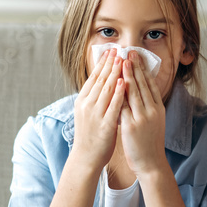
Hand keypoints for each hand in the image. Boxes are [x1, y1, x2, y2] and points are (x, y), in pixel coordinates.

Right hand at [71, 49, 125, 171]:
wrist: (86, 158)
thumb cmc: (90, 135)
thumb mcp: (89, 112)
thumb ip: (95, 97)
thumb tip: (102, 81)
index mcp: (83, 101)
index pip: (93, 77)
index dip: (102, 63)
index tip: (110, 51)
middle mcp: (87, 105)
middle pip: (100, 80)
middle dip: (109, 63)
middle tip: (118, 49)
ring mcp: (95, 114)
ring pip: (106, 89)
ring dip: (115, 73)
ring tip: (122, 59)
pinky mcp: (104, 125)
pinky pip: (113, 106)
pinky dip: (118, 93)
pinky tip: (124, 82)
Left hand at [120, 52, 168, 176]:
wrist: (151, 164)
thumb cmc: (149, 143)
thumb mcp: (153, 122)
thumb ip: (147, 107)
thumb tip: (139, 91)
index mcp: (158, 109)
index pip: (150, 84)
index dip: (143, 69)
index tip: (137, 56)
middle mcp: (152, 111)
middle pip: (143, 84)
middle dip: (135, 66)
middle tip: (129, 51)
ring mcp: (143, 118)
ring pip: (134, 92)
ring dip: (128, 75)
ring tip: (122, 61)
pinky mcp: (132, 126)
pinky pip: (123, 106)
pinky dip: (119, 93)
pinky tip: (114, 83)